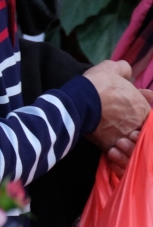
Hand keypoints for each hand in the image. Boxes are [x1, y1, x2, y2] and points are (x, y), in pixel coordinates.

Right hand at [84, 61, 151, 175]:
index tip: (132, 111)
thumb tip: (125, 71)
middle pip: (143, 135)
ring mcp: (124, 137)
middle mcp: (137, 125)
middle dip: (137, 133)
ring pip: (134, 149)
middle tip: (127, 129)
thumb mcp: (112, 68)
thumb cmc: (98, 84)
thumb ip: (122, 69)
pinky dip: (118, 158)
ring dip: (128, 147)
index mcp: (142, 108)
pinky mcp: (109, 147)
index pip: (150, 119)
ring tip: (119, 141)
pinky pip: (120, 159)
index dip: (143, 115)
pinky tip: (112, 152)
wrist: (80, 100)